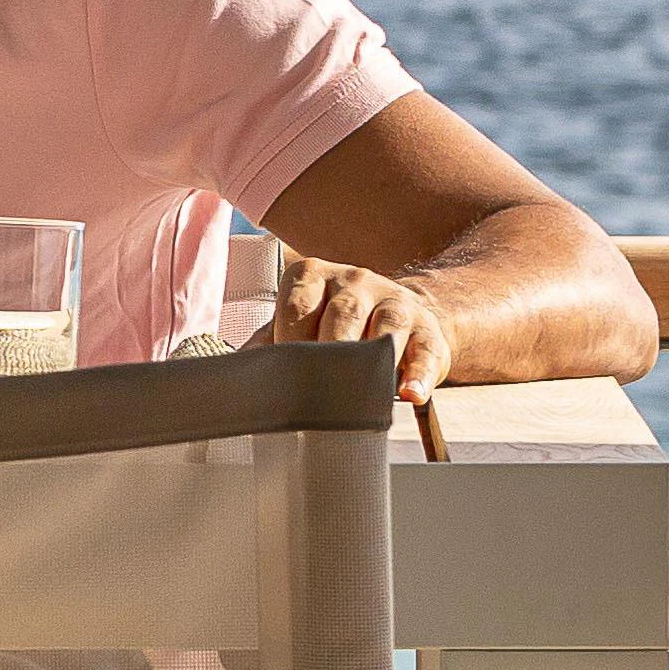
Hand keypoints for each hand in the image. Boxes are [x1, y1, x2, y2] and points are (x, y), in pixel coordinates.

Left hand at [269, 252, 458, 399]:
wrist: (401, 318)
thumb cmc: (334, 326)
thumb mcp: (298, 325)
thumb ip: (267, 343)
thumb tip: (240, 371)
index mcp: (312, 275)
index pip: (296, 309)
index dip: (289, 344)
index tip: (283, 377)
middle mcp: (354, 280)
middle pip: (340, 316)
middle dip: (329, 353)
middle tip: (317, 389)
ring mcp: (395, 302)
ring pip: (386, 326)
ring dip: (373, 361)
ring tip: (361, 393)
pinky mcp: (428, 331)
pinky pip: (425, 352)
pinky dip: (419, 375)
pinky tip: (410, 394)